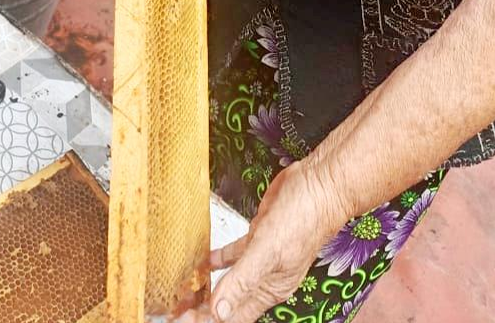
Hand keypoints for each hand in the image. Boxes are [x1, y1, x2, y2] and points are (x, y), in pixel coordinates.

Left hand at [175, 159, 340, 322]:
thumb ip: (243, 281)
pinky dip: (217, 260)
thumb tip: (220, 310)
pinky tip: (203, 261)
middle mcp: (266, 278)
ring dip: (208, 288)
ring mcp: (261, 257)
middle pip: (229, 303)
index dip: (209, 320)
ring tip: (183, 293)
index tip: (182, 320)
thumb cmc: (304, 218)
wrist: (319, 185)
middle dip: (203, 309)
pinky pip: (233, 255)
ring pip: (229, 281)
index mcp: (270, 289)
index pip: (233, 316)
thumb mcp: (269, 251)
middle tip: (175, 310)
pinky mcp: (258, 236)